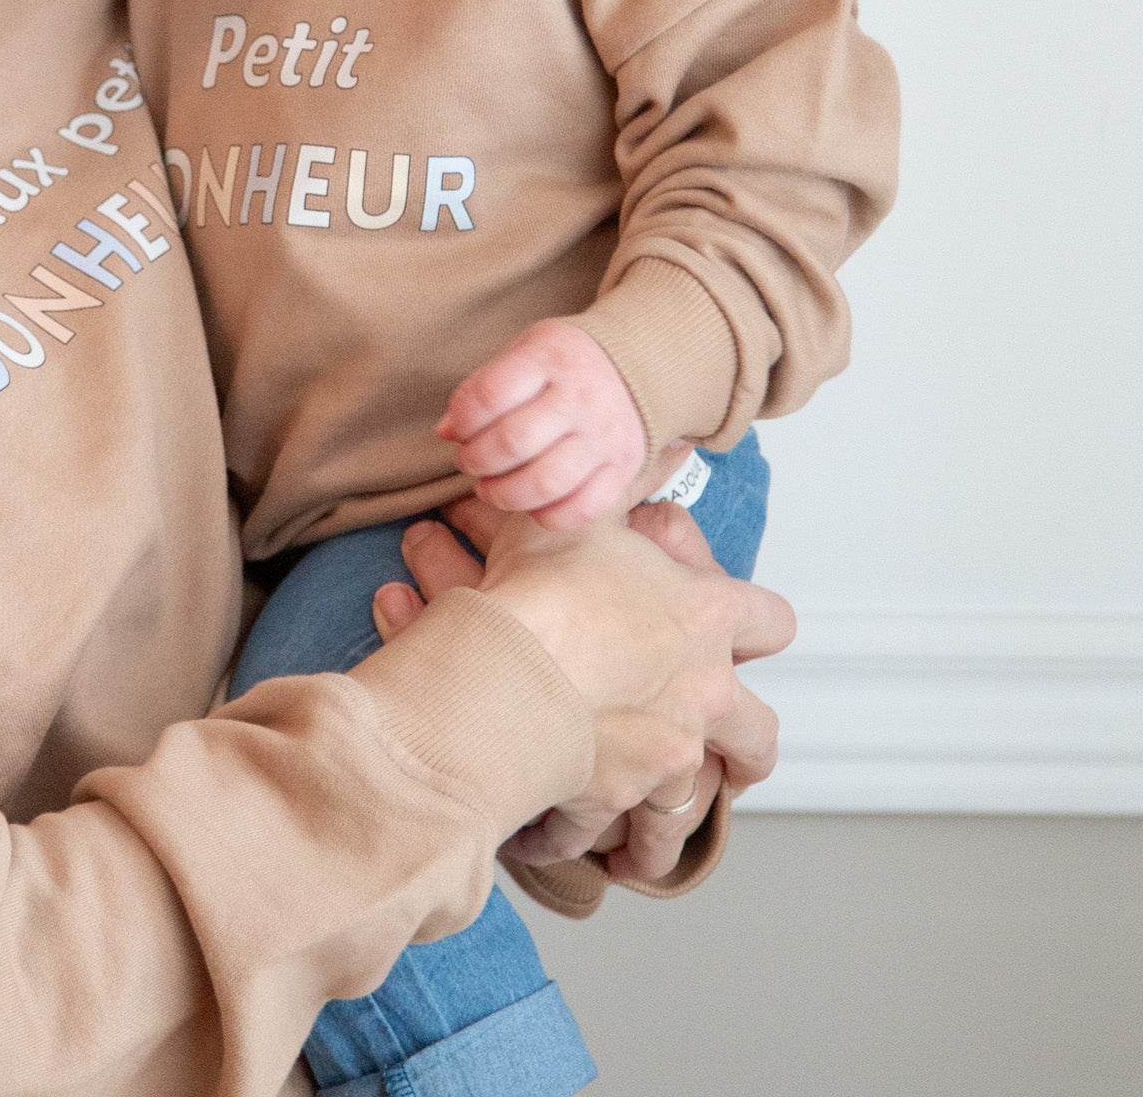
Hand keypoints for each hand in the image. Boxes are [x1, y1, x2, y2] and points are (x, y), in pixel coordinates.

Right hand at [370, 493, 788, 873]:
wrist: (506, 667)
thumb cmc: (544, 585)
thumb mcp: (582, 510)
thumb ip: (624, 484)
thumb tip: (659, 442)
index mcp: (705, 617)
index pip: (770, 619)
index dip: (755, 622)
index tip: (736, 627)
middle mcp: (702, 693)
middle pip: (758, 737)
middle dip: (743, 749)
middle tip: (722, 753)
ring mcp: (666, 754)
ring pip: (692, 805)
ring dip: (669, 818)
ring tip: (646, 832)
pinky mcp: (616, 798)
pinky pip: (604, 829)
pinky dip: (582, 834)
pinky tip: (559, 831)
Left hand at [438, 320, 646, 528]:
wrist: (636, 364)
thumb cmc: (561, 363)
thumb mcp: (521, 353)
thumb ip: (481, 388)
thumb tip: (445, 432)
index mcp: (549, 359)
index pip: (490, 394)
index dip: (461, 420)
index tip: (454, 431)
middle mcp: (581, 397)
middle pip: (514, 442)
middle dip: (476, 460)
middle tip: (468, 462)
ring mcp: (605, 436)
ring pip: (546, 482)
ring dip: (504, 494)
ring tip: (490, 489)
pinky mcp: (624, 468)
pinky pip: (582, 508)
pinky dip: (548, 516)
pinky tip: (531, 505)